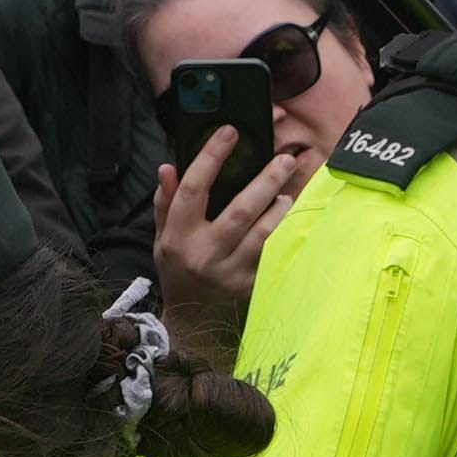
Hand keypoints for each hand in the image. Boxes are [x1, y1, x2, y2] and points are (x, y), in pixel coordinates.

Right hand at [147, 140, 298, 381]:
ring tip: (291, 189)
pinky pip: (272, 253)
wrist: (192, 324)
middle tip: (285, 158)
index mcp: (177, 237)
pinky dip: (284, 233)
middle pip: (239, 210)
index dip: (211, 157)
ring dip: (281, 207)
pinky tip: (294, 217)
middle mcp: (204, 254)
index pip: (193, 188)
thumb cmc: (179, 272)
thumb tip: (167, 166)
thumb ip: (165, 203)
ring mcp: (230, 273)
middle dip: (265, 181)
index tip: (230, 132)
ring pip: (263, 234)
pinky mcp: (251, 286)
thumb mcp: (162, 239)